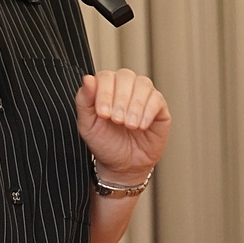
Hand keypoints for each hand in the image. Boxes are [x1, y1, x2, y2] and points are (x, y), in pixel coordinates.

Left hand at [75, 69, 169, 183]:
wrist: (123, 166)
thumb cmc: (104, 143)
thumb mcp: (87, 125)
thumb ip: (84, 101)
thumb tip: (87, 78)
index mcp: (105, 88)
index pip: (105, 76)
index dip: (104, 93)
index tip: (103, 114)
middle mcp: (124, 87)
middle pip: (125, 76)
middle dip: (120, 99)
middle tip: (116, 120)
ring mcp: (143, 96)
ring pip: (143, 84)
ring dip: (135, 106)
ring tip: (129, 125)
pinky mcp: (159, 107)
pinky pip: (157, 99)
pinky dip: (148, 112)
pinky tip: (140, 126)